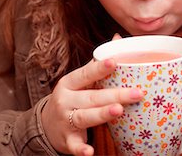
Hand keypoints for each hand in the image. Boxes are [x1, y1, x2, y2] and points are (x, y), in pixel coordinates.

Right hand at [41, 36, 142, 155]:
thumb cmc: (71, 98)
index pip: (86, 74)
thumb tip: (118, 38)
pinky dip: (81, 149)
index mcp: (70, 83)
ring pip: (84, 117)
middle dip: (114, 95)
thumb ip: (98, 62)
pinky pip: (74, 145)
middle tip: (136, 93)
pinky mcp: (66, 140)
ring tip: (118, 111)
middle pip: (92, 96)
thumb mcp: (79, 80)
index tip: (115, 62)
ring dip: (101, 114)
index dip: (100, 68)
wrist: (45, 125)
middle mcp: (65, 100)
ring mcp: (65, 120)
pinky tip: (90, 151)